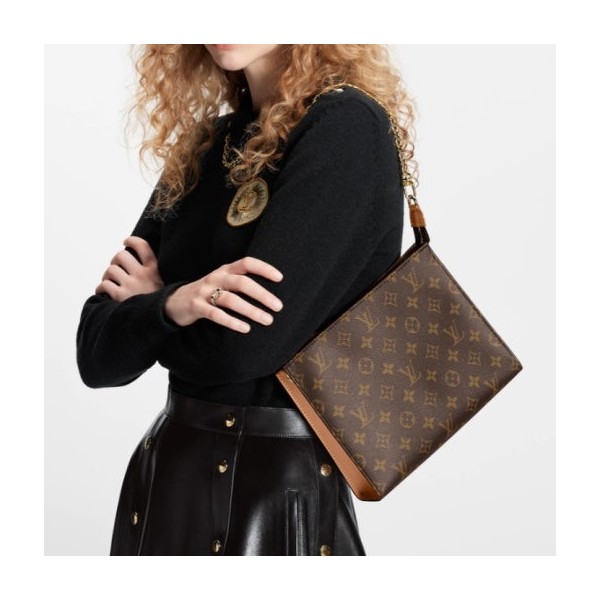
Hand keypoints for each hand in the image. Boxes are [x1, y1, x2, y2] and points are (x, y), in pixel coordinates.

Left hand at [95, 236, 163, 301]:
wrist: (163, 319)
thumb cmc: (162, 303)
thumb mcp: (165, 283)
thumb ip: (154, 273)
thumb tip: (138, 262)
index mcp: (154, 269)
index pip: (141, 246)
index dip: (131, 241)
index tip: (126, 242)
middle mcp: (142, 274)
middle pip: (121, 255)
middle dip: (115, 261)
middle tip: (116, 267)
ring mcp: (131, 285)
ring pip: (110, 270)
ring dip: (108, 275)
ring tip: (110, 281)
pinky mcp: (121, 296)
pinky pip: (104, 285)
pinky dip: (101, 288)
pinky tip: (104, 291)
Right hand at [164, 256, 283, 332]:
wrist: (174, 302)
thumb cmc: (207, 293)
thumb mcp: (223, 283)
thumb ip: (241, 283)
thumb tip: (271, 294)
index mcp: (225, 270)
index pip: (246, 263)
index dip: (263, 268)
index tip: (280, 278)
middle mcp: (216, 278)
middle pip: (242, 282)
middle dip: (262, 294)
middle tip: (279, 307)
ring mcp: (205, 292)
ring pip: (230, 299)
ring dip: (251, 310)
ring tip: (267, 320)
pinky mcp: (196, 307)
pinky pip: (215, 314)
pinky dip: (231, 321)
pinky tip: (245, 328)